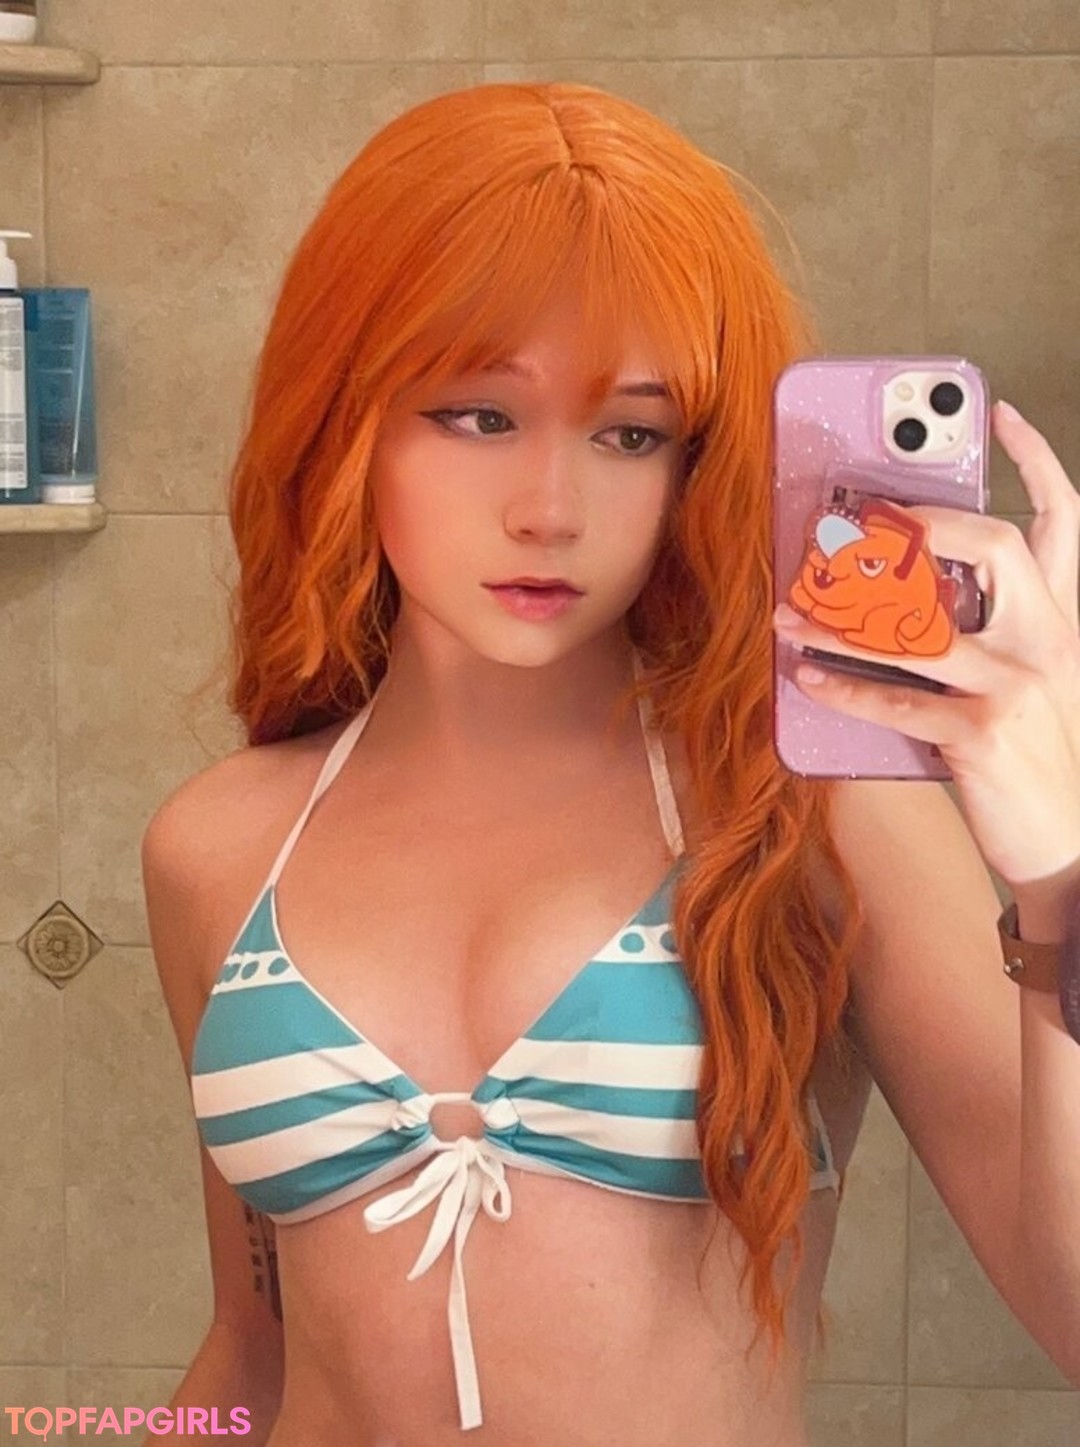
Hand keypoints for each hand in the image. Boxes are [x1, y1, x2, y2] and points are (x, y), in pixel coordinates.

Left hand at [773, 401, 1079, 890]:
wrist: (1069, 842)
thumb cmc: (1037, 752)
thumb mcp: (1035, 677)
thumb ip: (992, 626)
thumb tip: (903, 590)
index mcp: (1063, 618)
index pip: (1062, 518)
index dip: (1033, 459)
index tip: (997, 415)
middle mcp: (1049, 639)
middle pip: (991, 545)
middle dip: (921, 524)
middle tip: (862, 524)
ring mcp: (1017, 685)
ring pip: (918, 626)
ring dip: (842, 616)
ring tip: (791, 610)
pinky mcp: (981, 735)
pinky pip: (895, 699)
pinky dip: (844, 687)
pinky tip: (808, 677)